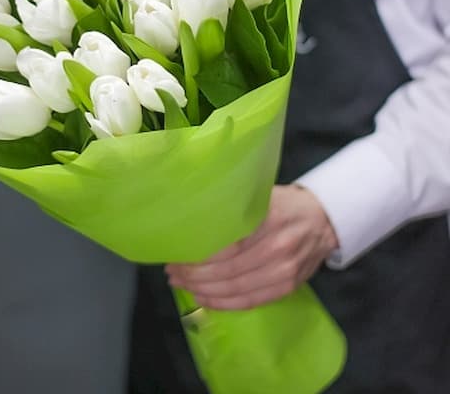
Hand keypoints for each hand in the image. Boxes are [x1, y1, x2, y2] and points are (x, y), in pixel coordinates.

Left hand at [165, 184, 338, 309]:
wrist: (325, 220)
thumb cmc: (285, 203)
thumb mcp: (262, 195)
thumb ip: (234, 207)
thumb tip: (193, 218)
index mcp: (270, 219)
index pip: (227, 244)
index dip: (198, 254)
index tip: (176, 254)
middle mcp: (279, 247)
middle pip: (228, 269)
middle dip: (194, 274)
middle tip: (173, 271)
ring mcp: (285, 271)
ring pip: (236, 288)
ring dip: (204, 290)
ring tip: (182, 284)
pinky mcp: (288, 287)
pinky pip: (250, 301)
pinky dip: (223, 303)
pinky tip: (204, 298)